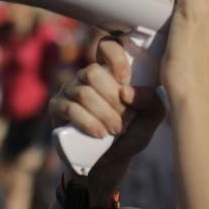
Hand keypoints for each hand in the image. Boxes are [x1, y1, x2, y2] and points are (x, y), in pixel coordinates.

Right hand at [48, 37, 165, 181]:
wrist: (108, 164)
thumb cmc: (130, 135)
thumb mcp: (150, 120)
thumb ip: (150, 102)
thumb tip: (128, 92)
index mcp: (111, 72)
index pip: (107, 45)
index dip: (115, 57)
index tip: (126, 80)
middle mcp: (87, 76)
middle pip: (93, 72)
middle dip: (112, 98)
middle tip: (124, 120)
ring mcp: (70, 90)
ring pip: (83, 92)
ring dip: (103, 113)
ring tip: (115, 131)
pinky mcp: (57, 107)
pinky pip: (70, 108)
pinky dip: (88, 122)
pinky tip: (100, 134)